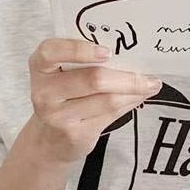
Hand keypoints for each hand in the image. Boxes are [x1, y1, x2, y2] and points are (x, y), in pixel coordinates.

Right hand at [27, 38, 161, 165]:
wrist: (49, 139)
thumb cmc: (61, 98)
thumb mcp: (62, 75)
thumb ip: (85, 62)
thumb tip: (130, 54)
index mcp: (40, 66)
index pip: (52, 51)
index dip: (80, 50)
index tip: (107, 52)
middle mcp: (45, 91)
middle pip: (93, 79)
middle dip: (127, 77)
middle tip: (148, 74)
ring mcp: (59, 116)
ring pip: (107, 100)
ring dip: (134, 91)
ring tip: (149, 85)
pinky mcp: (76, 133)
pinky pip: (111, 115)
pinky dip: (129, 104)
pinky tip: (138, 98)